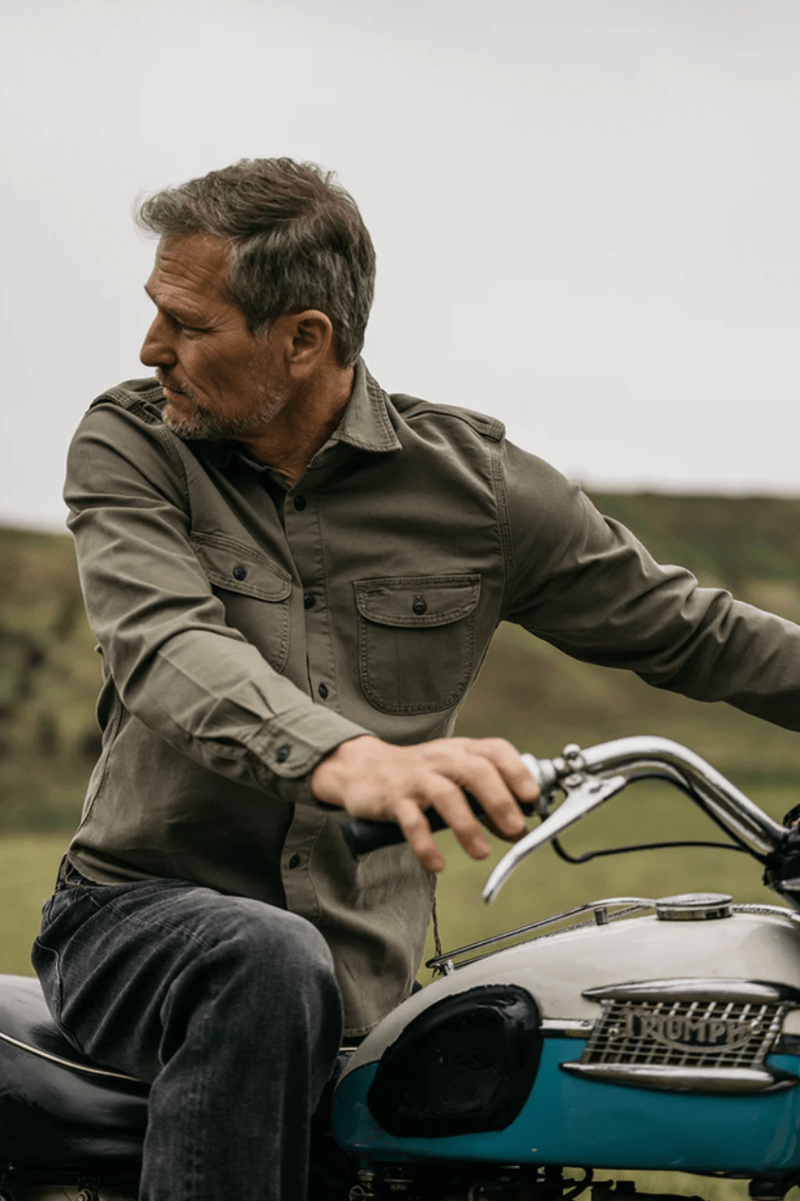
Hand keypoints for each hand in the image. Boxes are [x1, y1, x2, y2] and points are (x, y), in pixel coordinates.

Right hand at [310, 735, 538, 872]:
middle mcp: (442, 758)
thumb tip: (521, 828)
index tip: (531, 798)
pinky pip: (411, 822)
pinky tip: (438, 864)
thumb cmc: (422, 775)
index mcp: (462, 751)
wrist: (365, 769)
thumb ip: (487, 799)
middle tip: (514, 830)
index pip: (495, 750)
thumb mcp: (455, 777)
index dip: (517, 772)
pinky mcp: (394, 799)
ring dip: (467, 826)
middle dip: (499, 801)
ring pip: (446, 795)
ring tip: (481, 853)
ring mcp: (417, 777)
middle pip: (476, 771)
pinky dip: (426, 845)